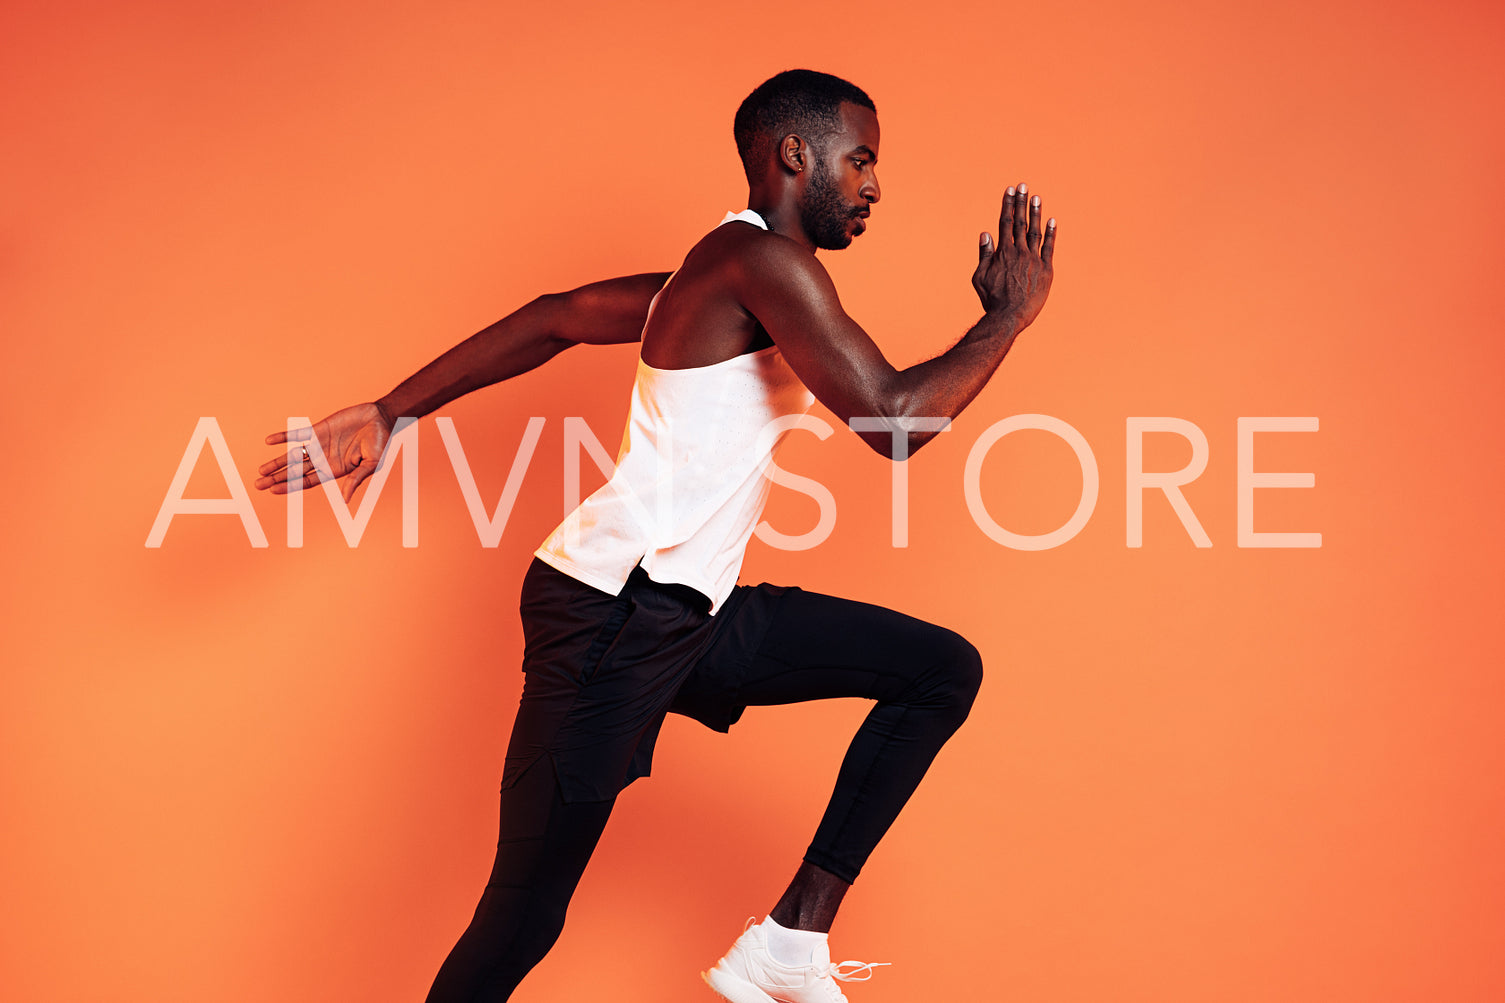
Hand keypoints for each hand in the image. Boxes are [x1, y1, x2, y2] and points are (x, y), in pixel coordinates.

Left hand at [255, 403, 391, 501]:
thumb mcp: (371, 464)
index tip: (273, 490)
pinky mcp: (318, 429)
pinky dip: (284, 437)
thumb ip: (356, 479)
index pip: (307, 482)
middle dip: (277, 478)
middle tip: (258, 485)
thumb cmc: (380, 444)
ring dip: (277, 463)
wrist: (380, 418)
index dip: (290, 486)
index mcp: (334, 471)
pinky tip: (269, 441)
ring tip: (260, 470)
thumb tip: (345, 499)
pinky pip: (298, 434)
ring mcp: (319, 445)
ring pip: (294, 456)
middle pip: (296, 472)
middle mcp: (324, 460)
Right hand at [971, 181, 1056, 329]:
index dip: (1008, 205)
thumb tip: (985, 234)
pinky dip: (1050, 233)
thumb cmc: (992, 299)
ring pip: (1035, 231)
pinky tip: (1052, 220)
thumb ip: (984, 254)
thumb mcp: (980, 277)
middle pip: (1020, 222)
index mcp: (1003, 252)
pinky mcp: (1046, 269)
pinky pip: (1049, 247)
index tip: (1009, 191)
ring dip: (1035, 213)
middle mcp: (1019, 251)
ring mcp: (1033, 259)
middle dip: (1021, 202)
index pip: (1005, 222)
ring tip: (1036, 197)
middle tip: (1023, 185)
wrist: (1009, 316)